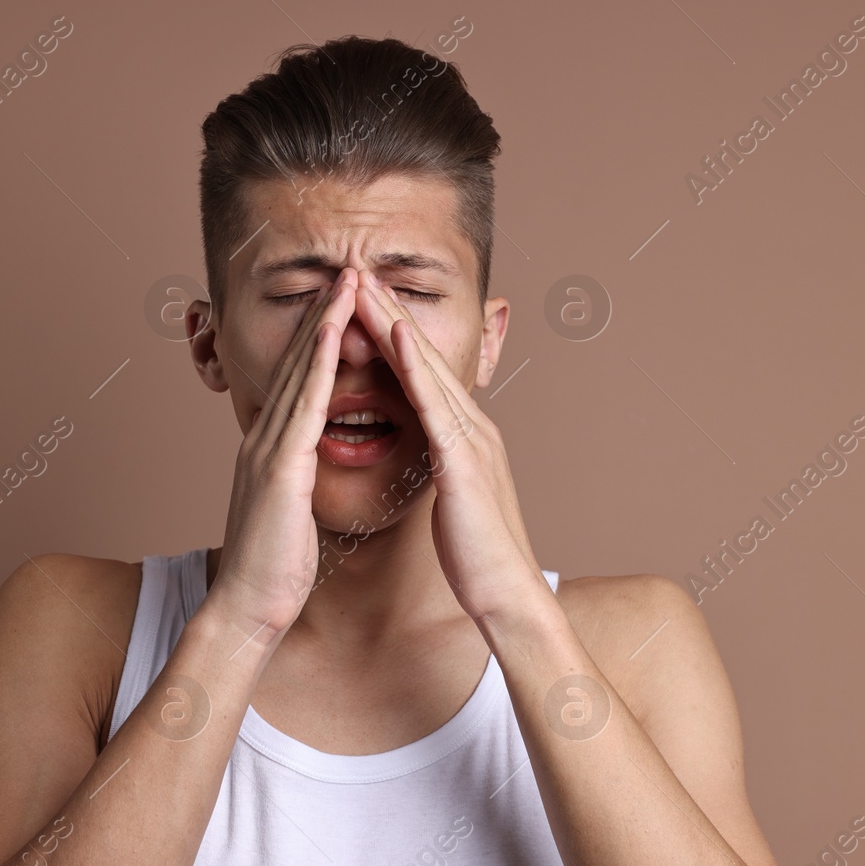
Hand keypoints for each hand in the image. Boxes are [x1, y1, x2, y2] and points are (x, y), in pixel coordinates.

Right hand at [206, 270, 356, 644]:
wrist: (247, 608)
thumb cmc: (273, 571)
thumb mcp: (288, 515)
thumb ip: (295, 484)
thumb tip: (304, 474)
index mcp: (271, 452)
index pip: (298, 383)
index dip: (319, 339)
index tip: (343, 302)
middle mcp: (265, 440)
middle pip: (297, 363)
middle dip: (322, 313)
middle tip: (346, 268)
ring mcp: (269, 449)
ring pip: (300, 370)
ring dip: (325, 321)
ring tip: (348, 278)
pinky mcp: (280, 467)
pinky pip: (305, 402)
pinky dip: (320, 361)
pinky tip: (338, 329)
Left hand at [351, 269, 546, 625]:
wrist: (507, 596)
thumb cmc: (478, 559)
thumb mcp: (455, 502)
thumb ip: (445, 472)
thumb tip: (433, 461)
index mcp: (465, 438)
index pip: (422, 374)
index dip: (391, 334)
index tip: (360, 301)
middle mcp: (472, 427)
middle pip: (423, 357)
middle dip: (388, 311)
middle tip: (357, 269)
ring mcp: (471, 439)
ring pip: (426, 366)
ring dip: (394, 320)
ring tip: (364, 281)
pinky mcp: (464, 460)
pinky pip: (432, 400)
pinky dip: (412, 362)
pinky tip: (391, 332)